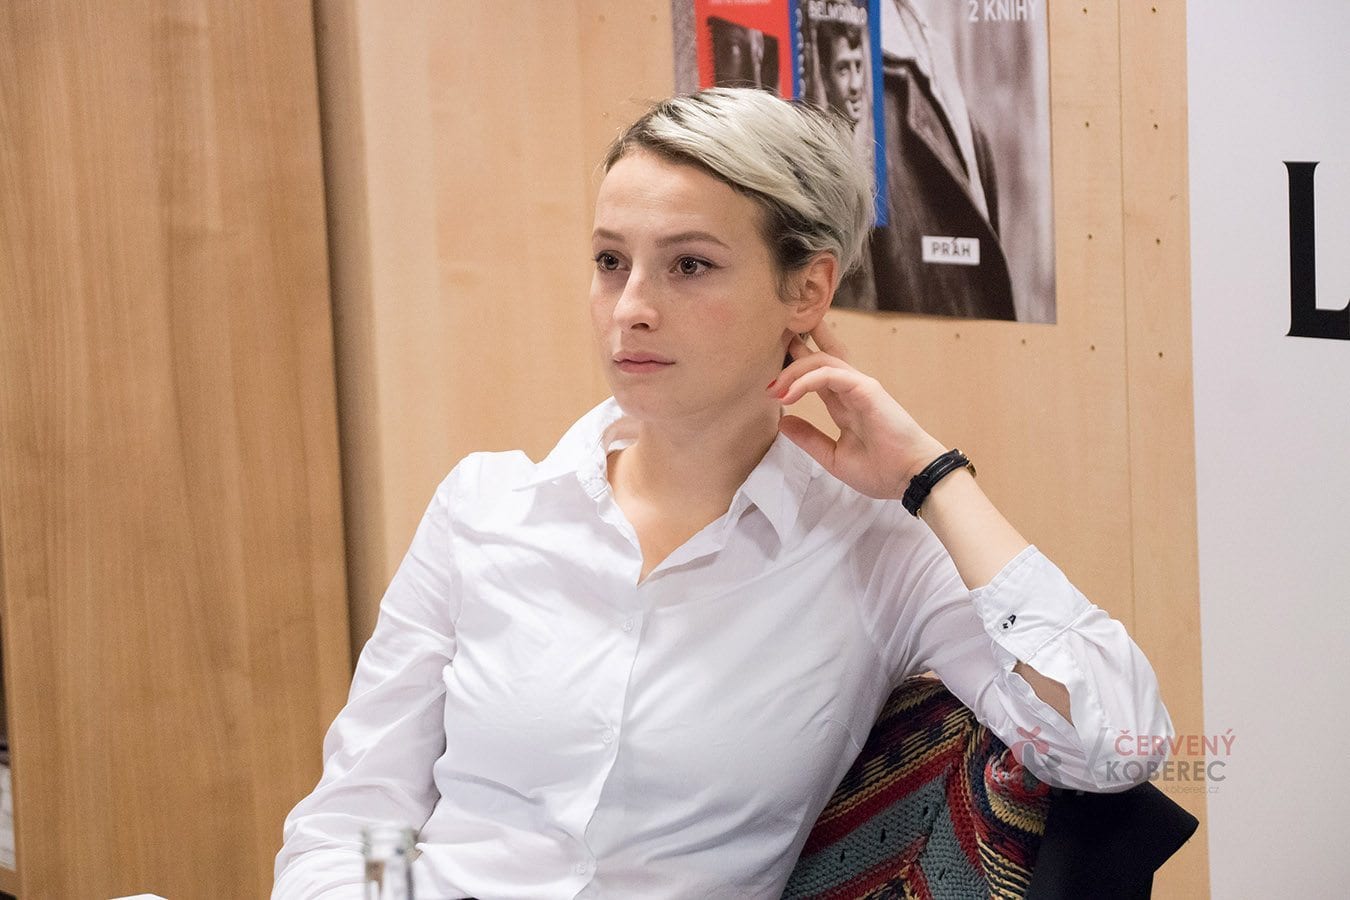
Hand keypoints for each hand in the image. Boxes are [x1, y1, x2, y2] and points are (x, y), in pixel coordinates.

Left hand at [765, 324, 947, 500]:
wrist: (910, 478)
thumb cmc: (881, 471)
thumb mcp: (833, 456)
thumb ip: (809, 438)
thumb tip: (782, 421)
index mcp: (845, 404)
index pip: (818, 375)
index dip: (795, 367)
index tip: (769, 377)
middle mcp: (851, 390)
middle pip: (821, 355)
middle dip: (796, 347)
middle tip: (769, 348)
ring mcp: (859, 387)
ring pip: (821, 361)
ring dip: (793, 370)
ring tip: (772, 388)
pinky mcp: (866, 389)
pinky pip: (830, 374)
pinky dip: (806, 380)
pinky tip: (788, 395)